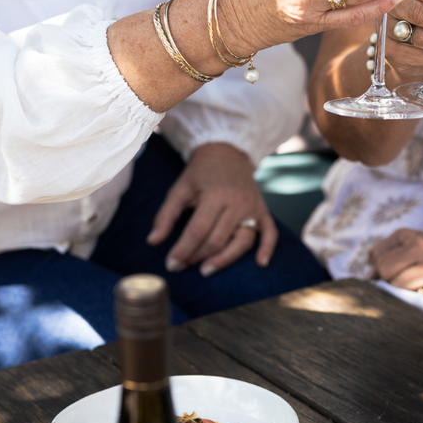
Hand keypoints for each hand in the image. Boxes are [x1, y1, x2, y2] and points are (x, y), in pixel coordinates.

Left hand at [147, 143, 276, 276]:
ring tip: (207, 270)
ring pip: (242, 242)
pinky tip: (261, 264)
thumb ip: (166, 215)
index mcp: (214, 195)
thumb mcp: (180, 188)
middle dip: (197, 256)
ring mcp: (252, 208)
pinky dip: (267, 249)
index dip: (183, 250)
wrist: (227, 152)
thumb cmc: (201, 173)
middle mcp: (236, 203)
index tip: (171, 263)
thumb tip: (153, 241)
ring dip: (225, 260)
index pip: (198, 231)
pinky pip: (270, 232)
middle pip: (218, 239)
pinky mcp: (263, 210)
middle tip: (183, 265)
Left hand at [369, 228, 422, 298]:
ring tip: (418, 287)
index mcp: (422, 244)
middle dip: (396, 284)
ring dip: (409, 296)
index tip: (393, 269)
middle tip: (407, 278)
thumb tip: (367, 276)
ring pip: (410, 300)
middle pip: (396, 285)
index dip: (383, 270)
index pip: (384, 268)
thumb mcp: (407, 238)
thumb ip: (381, 252)